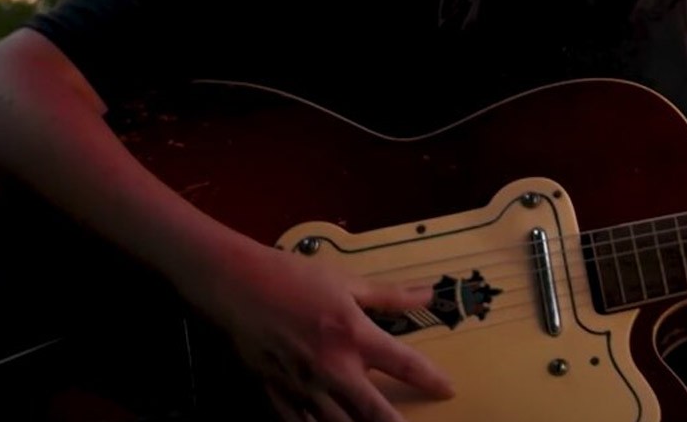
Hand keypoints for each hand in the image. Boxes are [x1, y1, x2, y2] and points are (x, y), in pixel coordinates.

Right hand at [196, 241, 453, 421]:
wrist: (237, 285)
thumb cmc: (294, 277)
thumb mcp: (347, 281)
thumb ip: (390, 295)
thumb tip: (428, 295)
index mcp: (354, 336)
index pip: (405, 364)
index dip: (431, 380)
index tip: (448, 390)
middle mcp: (333, 369)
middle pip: (375, 411)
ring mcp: (304, 387)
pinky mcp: (278, 396)